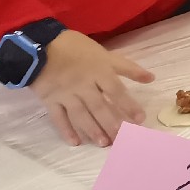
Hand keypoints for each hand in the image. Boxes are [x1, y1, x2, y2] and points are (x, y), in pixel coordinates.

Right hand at [31, 30, 153, 146]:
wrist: (38, 45)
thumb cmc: (74, 47)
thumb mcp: (104, 53)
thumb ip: (127, 67)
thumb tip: (151, 78)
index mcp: (98, 71)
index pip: (116, 91)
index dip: (128, 105)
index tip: (140, 119)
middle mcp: (83, 85)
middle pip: (99, 107)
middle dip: (111, 124)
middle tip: (121, 138)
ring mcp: (65, 94)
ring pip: (80, 115)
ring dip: (92, 130)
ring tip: (103, 143)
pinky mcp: (49, 100)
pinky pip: (58, 118)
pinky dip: (66, 130)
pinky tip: (75, 143)